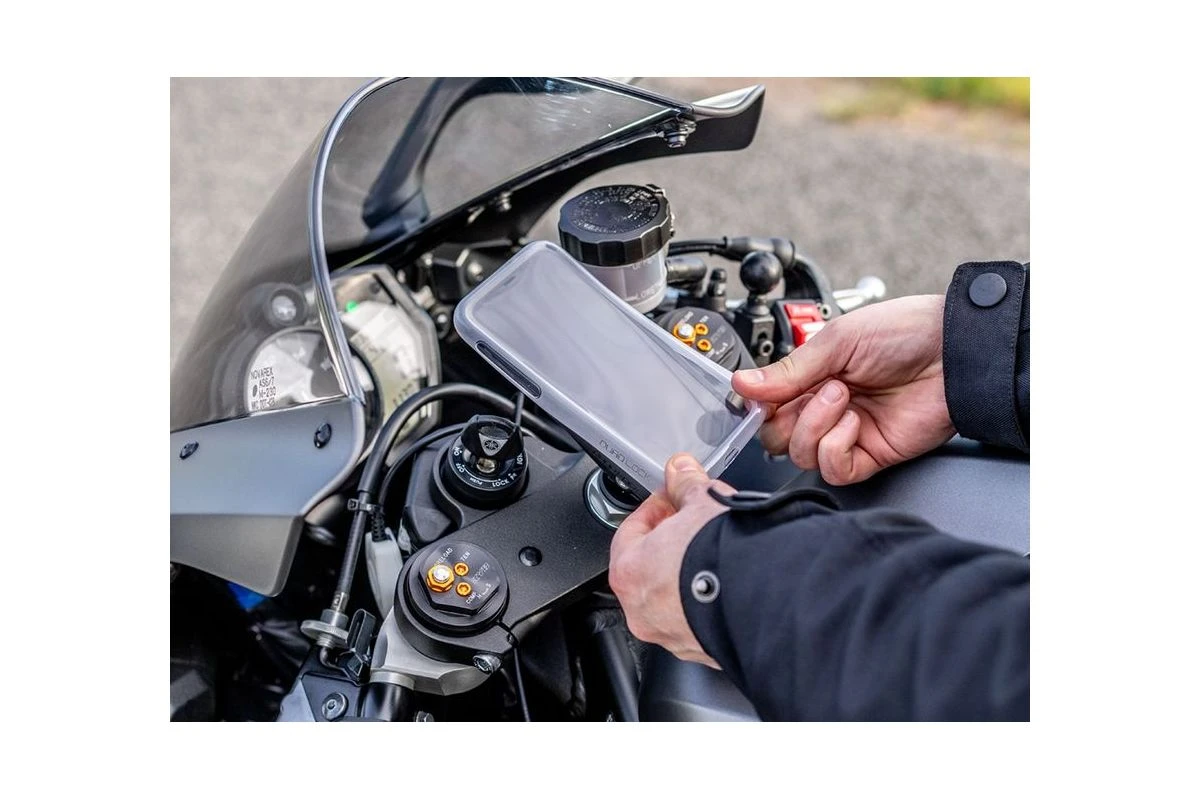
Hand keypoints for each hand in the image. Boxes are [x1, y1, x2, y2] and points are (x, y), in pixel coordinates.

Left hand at [608, 453, 731, 668]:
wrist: (769, 601)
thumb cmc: (724, 556)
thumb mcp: (704, 503)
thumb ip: (687, 484)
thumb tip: (681, 470)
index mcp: (629, 573)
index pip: (630, 532)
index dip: (655, 508)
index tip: (672, 498)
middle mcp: (643, 613)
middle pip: (650, 567)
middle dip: (672, 541)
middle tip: (695, 522)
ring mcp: (674, 637)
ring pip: (673, 597)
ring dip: (689, 573)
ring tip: (718, 550)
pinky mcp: (705, 651)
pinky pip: (699, 619)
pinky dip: (709, 601)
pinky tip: (731, 581)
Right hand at [732, 295, 954, 484]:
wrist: (955, 351)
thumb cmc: (905, 333)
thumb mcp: (836, 342)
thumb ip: (787, 370)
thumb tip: (742, 383)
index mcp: (813, 376)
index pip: (767, 405)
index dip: (759, 405)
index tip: (757, 396)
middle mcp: (826, 407)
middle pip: (777, 436)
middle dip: (785, 418)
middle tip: (811, 392)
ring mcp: (847, 433)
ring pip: (800, 455)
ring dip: (814, 427)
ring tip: (842, 398)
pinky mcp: (870, 454)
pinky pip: (833, 470)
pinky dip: (833, 448)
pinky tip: (852, 423)